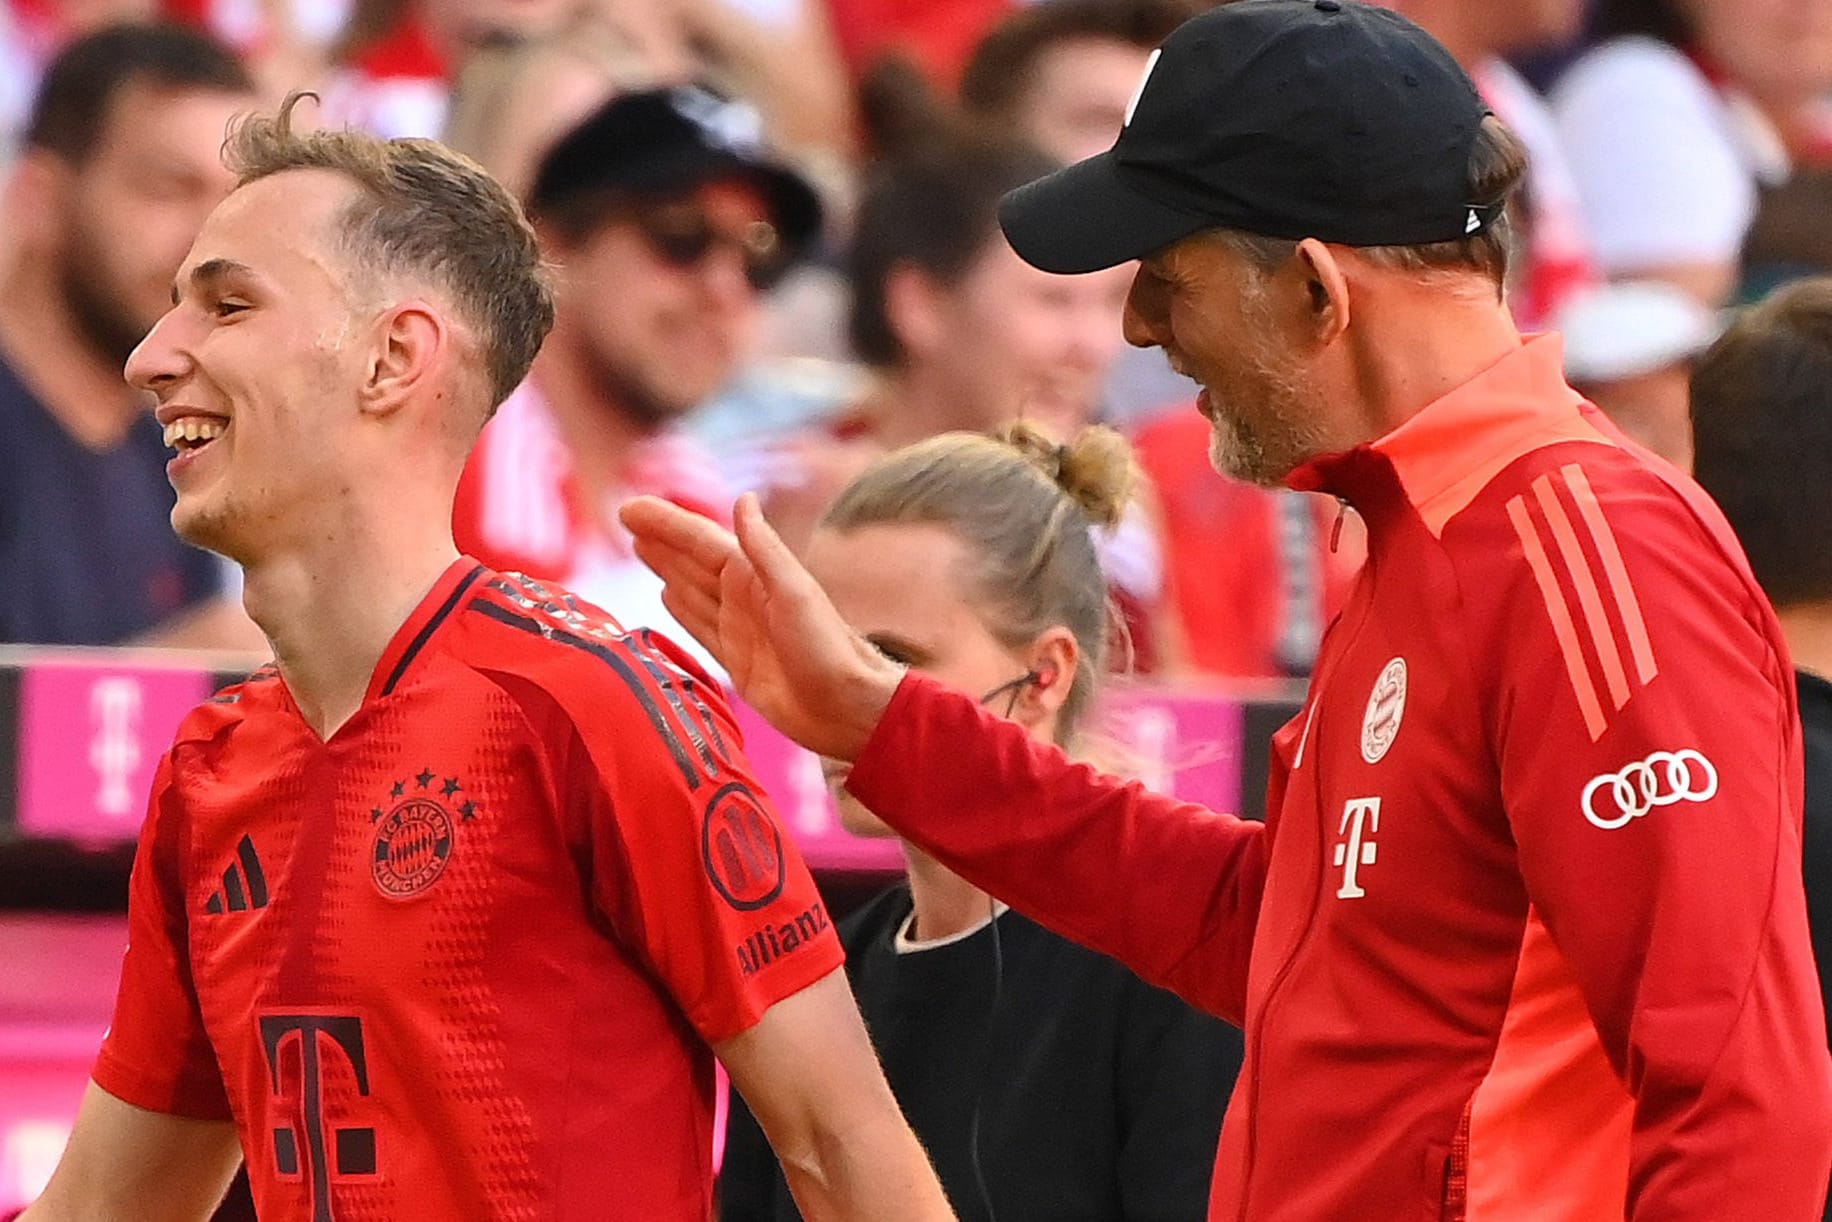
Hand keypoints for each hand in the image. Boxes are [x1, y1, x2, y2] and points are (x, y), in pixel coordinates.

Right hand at [620, 493, 904, 759]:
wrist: (846, 708)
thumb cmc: (827, 649)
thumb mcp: (794, 593)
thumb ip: (765, 548)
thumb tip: (743, 498)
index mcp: (754, 575)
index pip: (698, 540)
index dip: (665, 523)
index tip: (628, 509)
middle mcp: (744, 595)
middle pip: (690, 559)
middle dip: (659, 538)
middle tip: (624, 518)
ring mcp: (739, 627)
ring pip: (690, 589)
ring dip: (665, 567)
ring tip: (637, 547)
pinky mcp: (736, 660)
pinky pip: (699, 626)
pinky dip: (681, 609)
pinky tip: (665, 596)